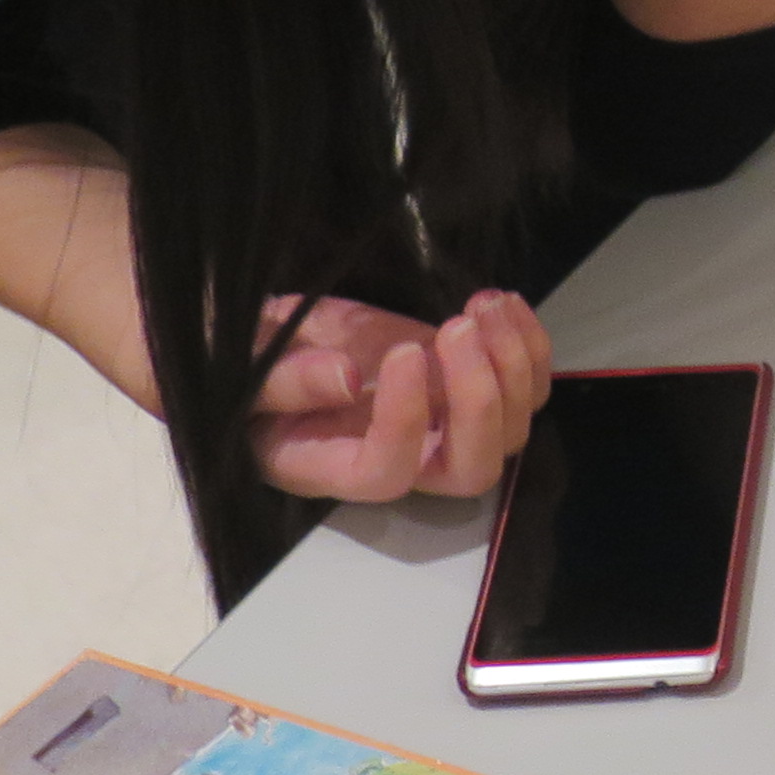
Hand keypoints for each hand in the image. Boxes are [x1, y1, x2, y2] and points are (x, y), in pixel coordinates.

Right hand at [251, 290, 553, 501]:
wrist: (274, 339)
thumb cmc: (246, 362)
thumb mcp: (244, 369)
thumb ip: (284, 381)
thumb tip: (347, 379)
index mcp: (334, 467)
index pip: (389, 472)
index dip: (405, 422)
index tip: (402, 351)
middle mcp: (401, 459)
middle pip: (471, 469)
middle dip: (478, 398)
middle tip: (457, 327)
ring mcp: (443, 427)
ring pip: (511, 429)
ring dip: (511, 363)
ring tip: (481, 306)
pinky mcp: (466, 388)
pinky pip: (524, 388)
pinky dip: (529, 345)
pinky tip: (501, 302)